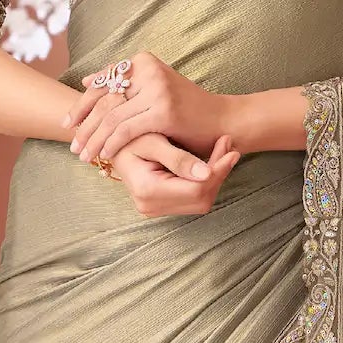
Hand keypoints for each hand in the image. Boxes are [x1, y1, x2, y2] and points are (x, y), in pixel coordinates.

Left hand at [66, 51, 228, 167]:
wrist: (223, 120)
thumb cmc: (186, 109)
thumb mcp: (153, 90)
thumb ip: (125, 84)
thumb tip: (87, 81)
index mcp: (143, 61)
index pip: (103, 83)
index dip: (82, 104)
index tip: (68, 122)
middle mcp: (148, 71)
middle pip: (104, 99)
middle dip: (84, 124)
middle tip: (71, 142)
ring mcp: (156, 90)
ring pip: (112, 117)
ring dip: (94, 139)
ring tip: (83, 155)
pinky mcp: (163, 111)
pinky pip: (126, 130)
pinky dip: (112, 144)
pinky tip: (104, 155)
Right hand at [105, 131, 240, 217]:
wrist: (110, 140)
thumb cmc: (127, 133)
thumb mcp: (152, 140)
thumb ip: (179, 159)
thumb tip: (207, 175)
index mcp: (147, 190)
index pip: (196, 189)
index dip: (217, 170)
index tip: (231, 147)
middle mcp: (150, 206)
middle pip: (201, 198)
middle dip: (219, 172)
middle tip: (228, 143)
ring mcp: (154, 208)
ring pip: (200, 200)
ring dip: (215, 176)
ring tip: (222, 148)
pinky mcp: (160, 205)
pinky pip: (192, 198)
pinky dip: (205, 180)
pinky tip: (210, 159)